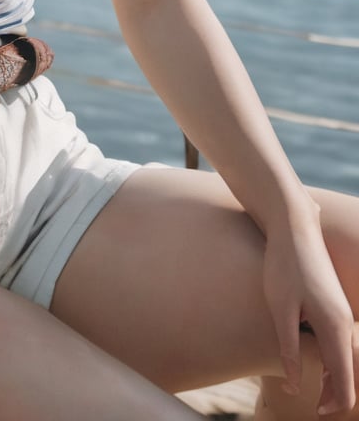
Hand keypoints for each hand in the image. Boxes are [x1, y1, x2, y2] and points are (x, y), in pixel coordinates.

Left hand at [262, 204, 355, 415]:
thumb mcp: (280, 310)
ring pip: (345, 357)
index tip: (315, 413)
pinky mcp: (333, 305)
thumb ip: (288, 350)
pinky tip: (313, 365)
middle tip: (314, 410)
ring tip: (313, 394)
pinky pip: (338, 342)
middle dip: (335, 396)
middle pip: (349, 373)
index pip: (345, 382)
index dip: (333, 404)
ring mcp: (340, 313)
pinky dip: (331, 360)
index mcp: (334, 328)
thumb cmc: (284, 266)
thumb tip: (292, 386)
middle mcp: (344, 323)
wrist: (293, 227)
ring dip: (333, 378)